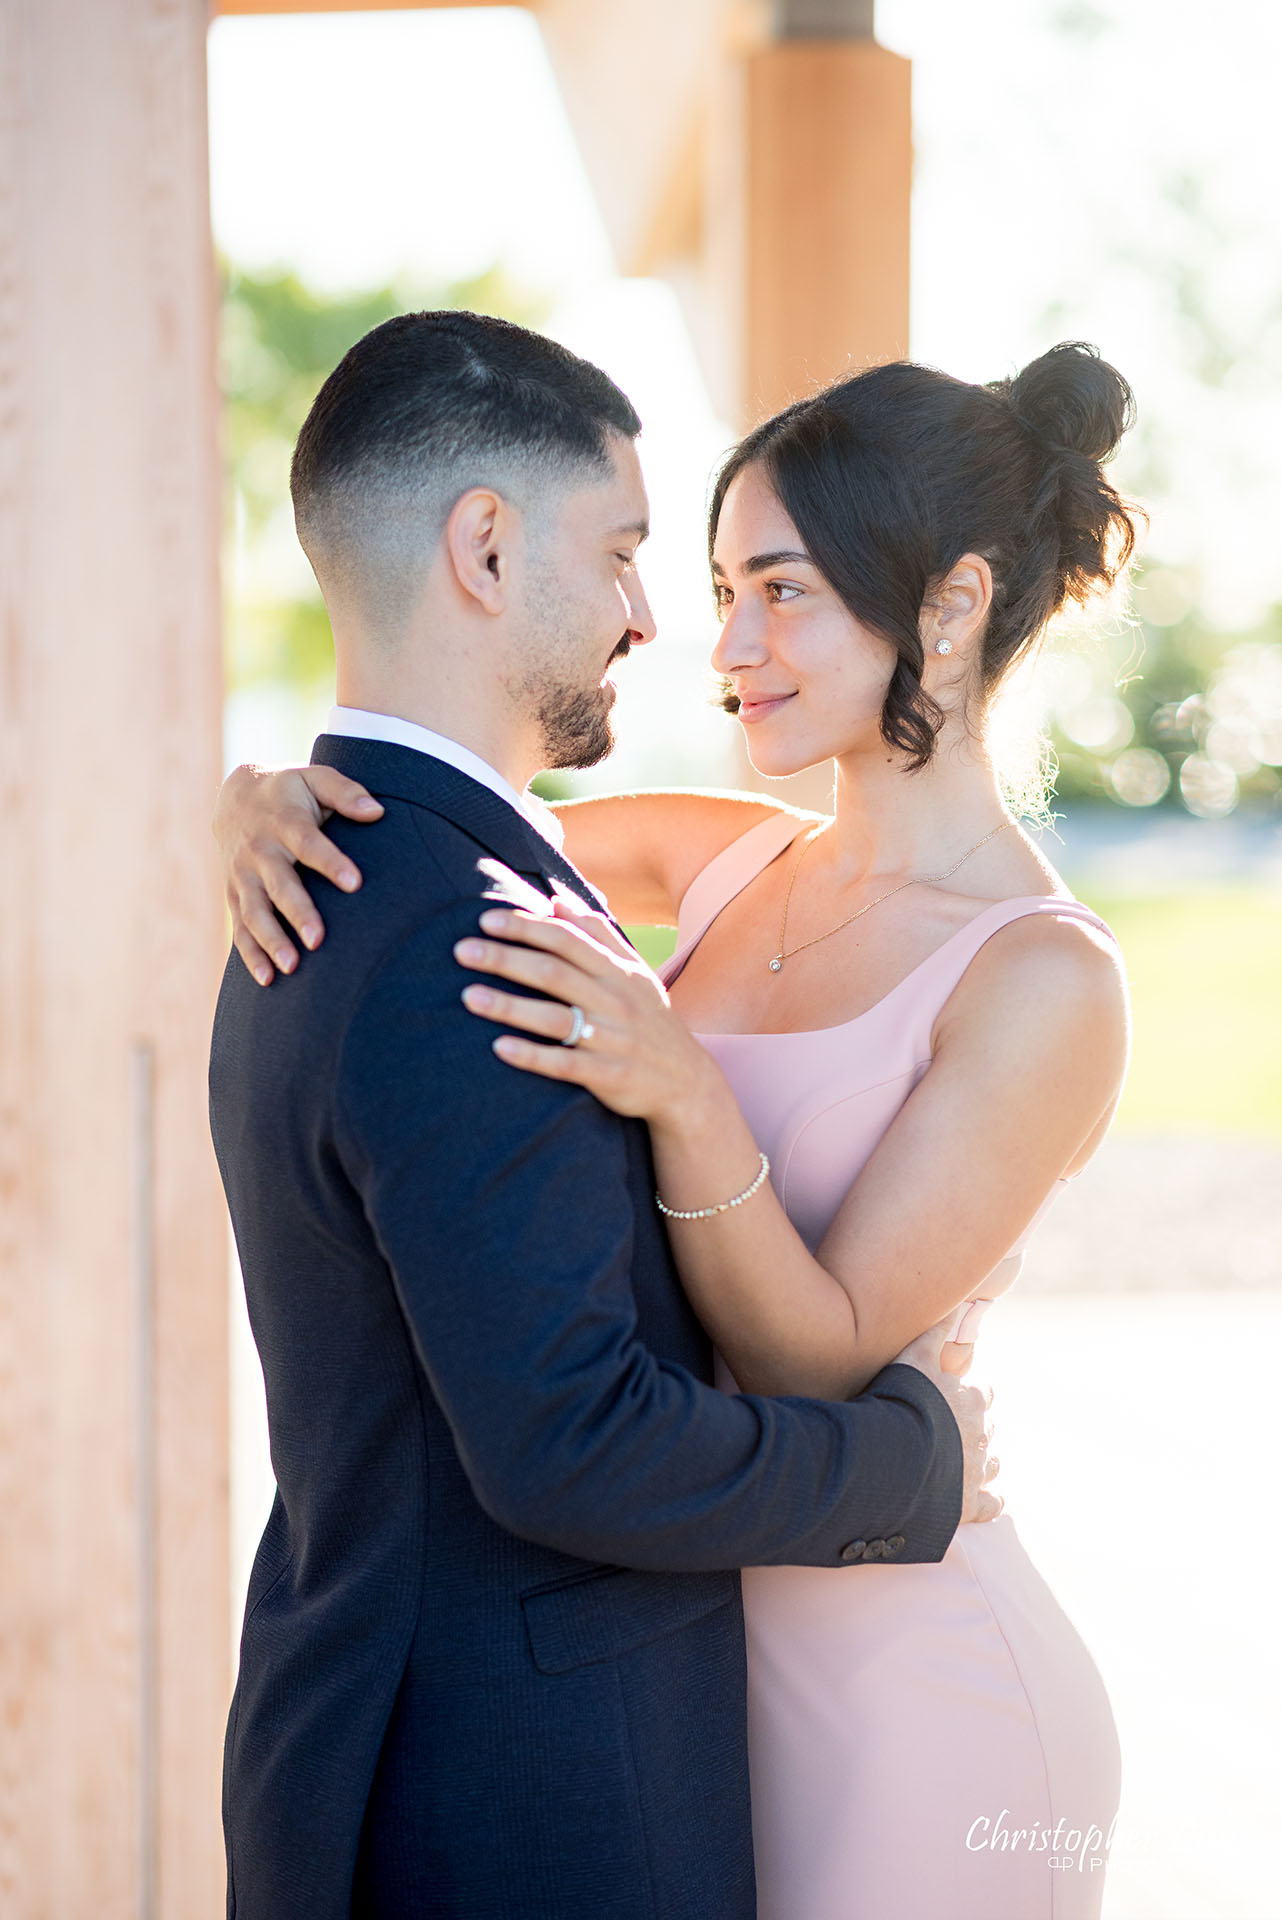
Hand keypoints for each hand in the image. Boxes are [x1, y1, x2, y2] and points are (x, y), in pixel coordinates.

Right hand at [213, 764, 381, 983]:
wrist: (235, 798)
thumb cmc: (290, 791)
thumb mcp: (315, 778)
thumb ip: (345, 792)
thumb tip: (377, 811)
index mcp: (283, 821)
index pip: (308, 843)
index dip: (330, 862)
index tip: (355, 883)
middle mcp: (260, 851)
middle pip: (279, 885)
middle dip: (297, 913)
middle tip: (318, 940)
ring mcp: (243, 876)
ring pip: (254, 912)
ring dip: (271, 940)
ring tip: (292, 967)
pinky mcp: (234, 895)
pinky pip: (240, 928)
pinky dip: (250, 954)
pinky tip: (268, 980)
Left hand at [454, 896, 717, 1124]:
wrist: (687, 1082)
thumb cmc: (649, 1019)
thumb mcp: (633, 972)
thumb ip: (596, 933)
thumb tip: (556, 899)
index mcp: (618, 972)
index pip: (567, 940)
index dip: (527, 927)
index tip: (486, 919)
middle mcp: (615, 1001)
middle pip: (554, 973)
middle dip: (507, 959)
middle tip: (462, 951)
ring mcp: (613, 1039)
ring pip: (555, 1018)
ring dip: (509, 1006)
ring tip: (467, 996)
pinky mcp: (609, 1076)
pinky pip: (566, 1064)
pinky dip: (533, 1056)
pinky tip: (499, 1048)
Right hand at [891, 1317, 1001, 1525]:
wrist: (894, 1453)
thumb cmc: (903, 1400)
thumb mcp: (916, 1356)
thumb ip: (937, 1331)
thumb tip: (959, 1304)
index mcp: (972, 1399)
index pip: (984, 1393)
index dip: (972, 1394)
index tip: (958, 1396)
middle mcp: (982, 1434)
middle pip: (989, 1427)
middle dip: (976, 1428)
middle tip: (955, 1430)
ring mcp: (977, 1471)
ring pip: (992, 1464)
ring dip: (983, 1461)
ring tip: (969, 1464)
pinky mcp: (970, 1503)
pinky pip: (992, 1504)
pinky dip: (993, 1502)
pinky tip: (990, 1502)